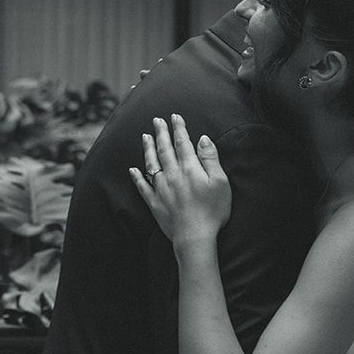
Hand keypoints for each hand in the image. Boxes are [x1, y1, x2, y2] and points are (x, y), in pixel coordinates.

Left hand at [130, 114, 231, 246]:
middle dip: (161, 133)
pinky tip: (132, 170)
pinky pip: (142, 187)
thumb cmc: (212, 210)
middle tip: (156, 120)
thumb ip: (210, 159)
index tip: (175, 116)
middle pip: (164, 149)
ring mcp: (161, 189)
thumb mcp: (220, 182)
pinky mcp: (154, 203)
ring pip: (151, 164)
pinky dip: (137, 177)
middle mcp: (172, 175)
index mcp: (189, 168)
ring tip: (145, 136)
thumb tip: (202, 139)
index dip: (178, 128)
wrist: (194, 237)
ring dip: (148, 148)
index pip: (183, 143)